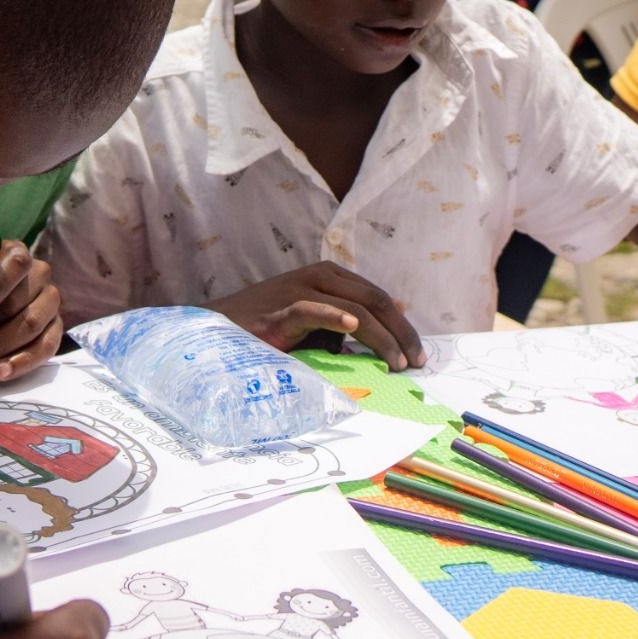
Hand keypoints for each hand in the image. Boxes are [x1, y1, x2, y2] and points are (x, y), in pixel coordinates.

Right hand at [208, 263, 425, 370]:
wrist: (220, 327)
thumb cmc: (267, 328)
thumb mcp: (313, 324)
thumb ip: (342, 326)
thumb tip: (383, 341)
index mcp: (329, 276)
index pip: (378, 297)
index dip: (402, 325)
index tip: (417, 353)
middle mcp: (318, 276)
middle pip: (374, 300)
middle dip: (400, 333)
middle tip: (415, 362)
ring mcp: (299, 290)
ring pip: (354, 309)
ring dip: (380, 336)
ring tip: (395, 361)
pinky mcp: (280, 309)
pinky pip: (313, 310)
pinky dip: (335, 317)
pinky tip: (352, 329)